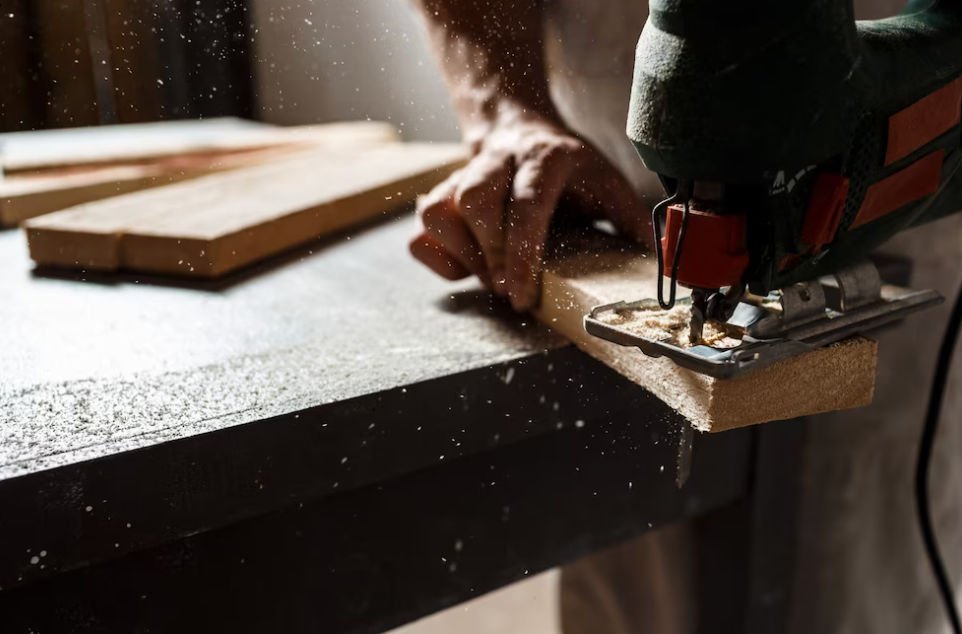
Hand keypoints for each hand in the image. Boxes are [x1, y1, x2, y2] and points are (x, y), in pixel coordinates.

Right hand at [410, 108, 650, 310]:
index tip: (522, 294)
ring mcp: (463, 174)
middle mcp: (498, 161)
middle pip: (474, 201)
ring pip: (438, 211)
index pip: (526, 205)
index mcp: (545, 158)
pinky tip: (467, 269)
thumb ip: (630, 218)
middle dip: (489, 256)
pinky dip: (438, 257)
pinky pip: (422, 230)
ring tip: (492, 279)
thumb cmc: (567, 169)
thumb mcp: (606, 182)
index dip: (522, 253)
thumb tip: (660, 261)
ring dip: (462, 256)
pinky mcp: (441, 193)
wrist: (519, 128)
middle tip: (509, 290)